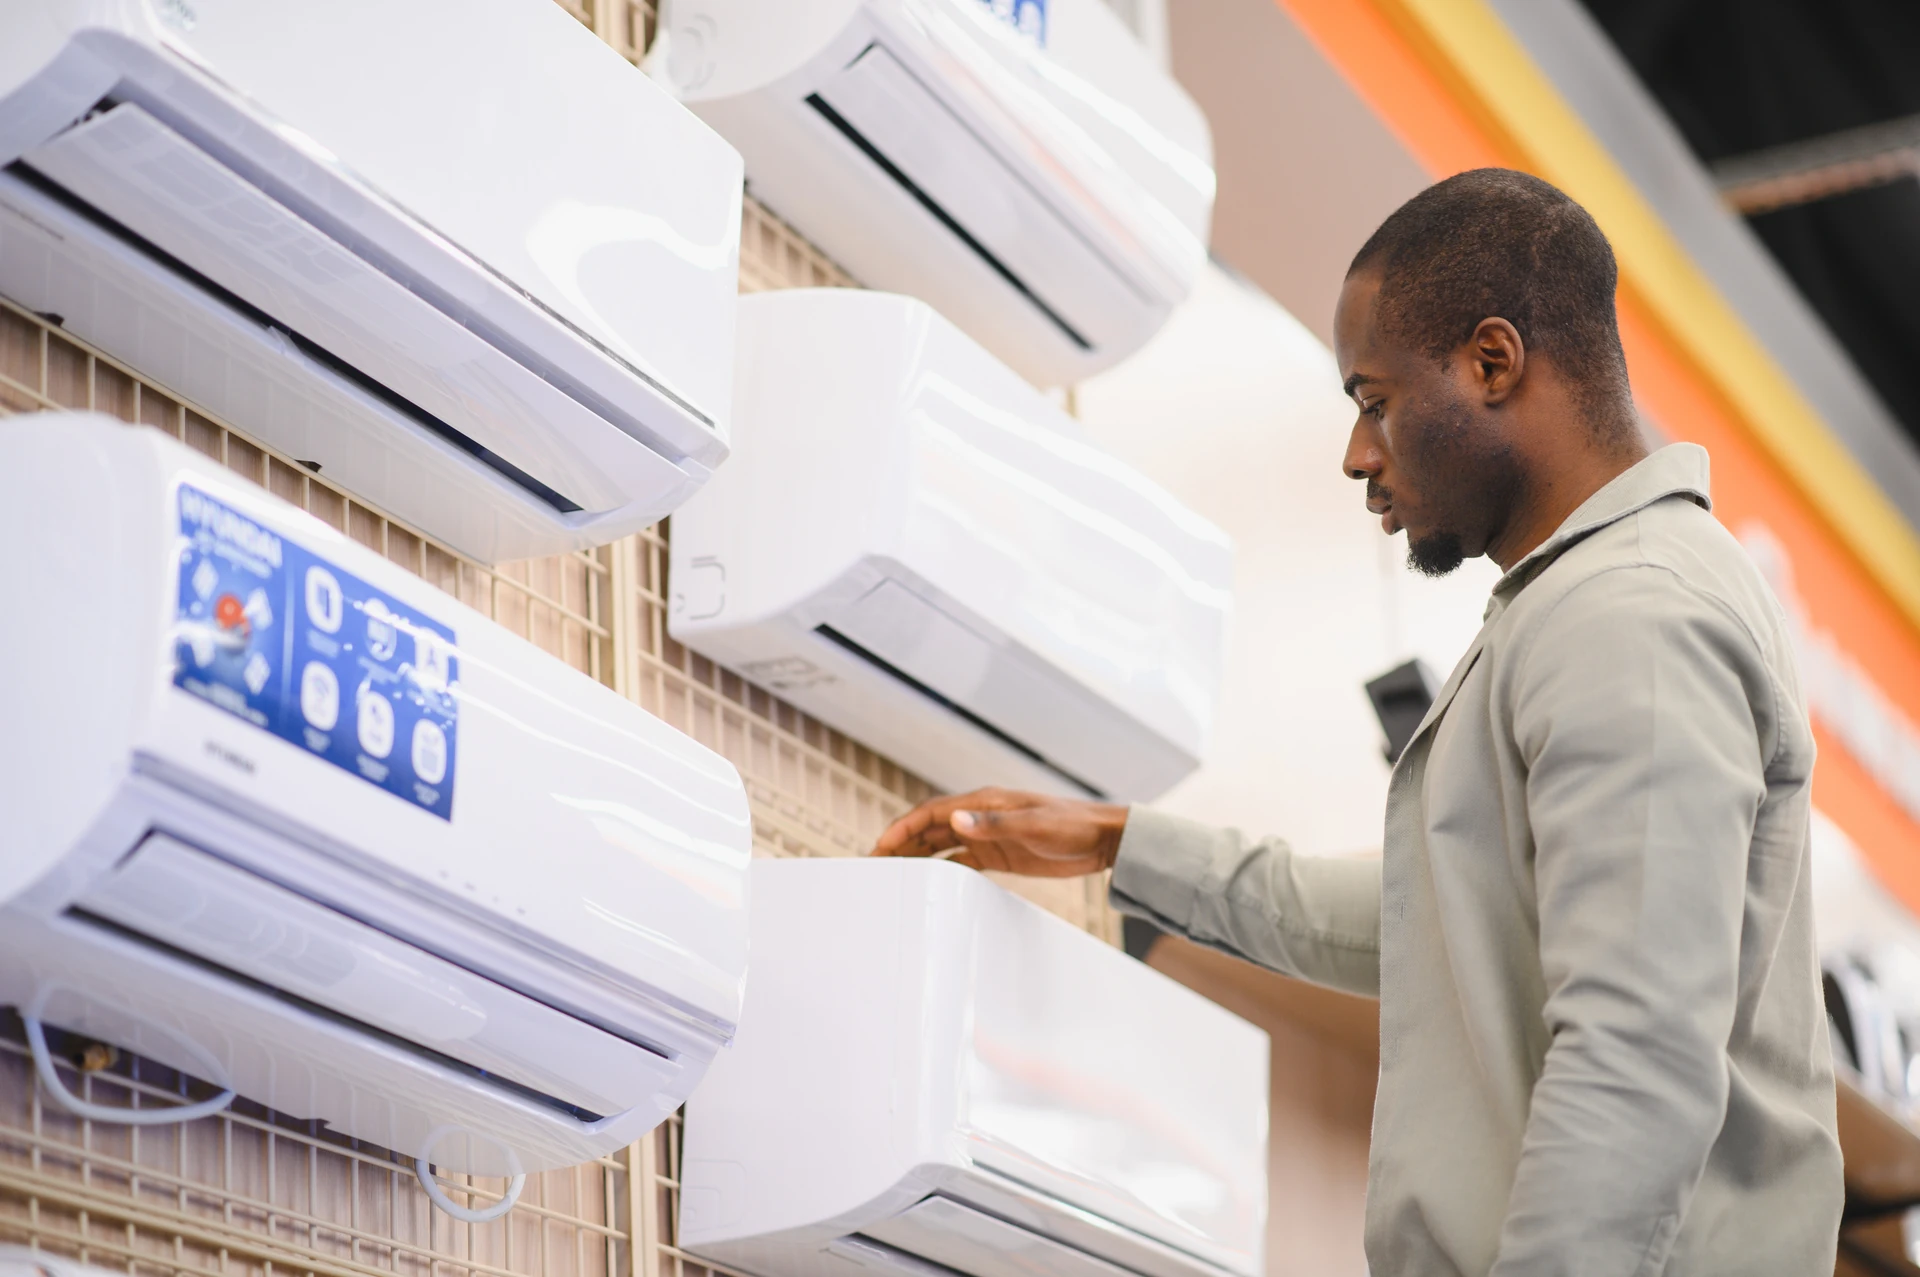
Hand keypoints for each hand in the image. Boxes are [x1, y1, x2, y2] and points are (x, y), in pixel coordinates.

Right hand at [871, 788, 1129, 876]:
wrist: (1102, 838)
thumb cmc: (1072, 826)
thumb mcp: (1035, 825)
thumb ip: (995, 824)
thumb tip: (956, 820)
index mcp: (984, 803)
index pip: (931, 813)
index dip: (903, 828)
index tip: (881, 846)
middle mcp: (980, 816)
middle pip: (929, 828)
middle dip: (901, 843)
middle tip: (875, 864)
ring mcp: (988, 835)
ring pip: (941, 844)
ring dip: (917, 855)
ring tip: (893, 872)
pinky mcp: (999, 853)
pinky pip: (961, 860)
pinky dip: (942, 867)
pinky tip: (930, 881)